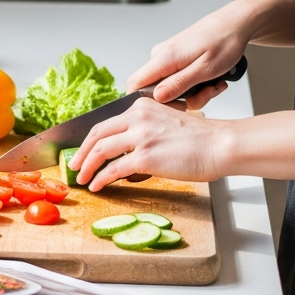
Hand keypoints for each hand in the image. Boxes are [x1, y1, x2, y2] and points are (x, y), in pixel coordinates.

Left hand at [68, 98, 226, 191]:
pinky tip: (97, 186)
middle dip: (82, 152)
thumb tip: (126, 152)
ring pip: (101, 150)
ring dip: (87, 167)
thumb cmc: (200, 140)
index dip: (90, 139)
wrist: (219, 145)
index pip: (106, 123)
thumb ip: (144, 132)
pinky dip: (101, 179)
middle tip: (75, 165)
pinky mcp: (145, 156)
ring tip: (83, 178)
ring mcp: (140, 136)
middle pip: (97, 134)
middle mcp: (137, 118)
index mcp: (142, 107)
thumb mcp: (166, 123)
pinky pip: (113, 169)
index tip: (83, 151)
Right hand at [127, 0, 256, 103]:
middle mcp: (161, 56)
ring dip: (194, 93)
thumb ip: (179, 84)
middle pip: (156, 91)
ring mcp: (168, 57)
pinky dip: (195, 84)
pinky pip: (178, 80)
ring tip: (214, 84)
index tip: (173, 107)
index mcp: (164, 57)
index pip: (135, 84)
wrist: (235, 23)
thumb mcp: (205, 69)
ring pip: (170, 87)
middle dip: (181, 99)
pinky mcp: (176, 59)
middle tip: (206, 94)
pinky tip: (211, 79)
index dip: (147, 102)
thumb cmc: (225, 41)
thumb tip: (157, 97)